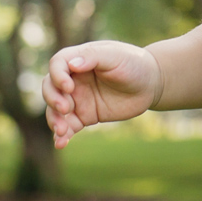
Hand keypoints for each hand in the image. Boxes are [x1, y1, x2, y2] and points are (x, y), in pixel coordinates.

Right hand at [41, 40, 161, 148]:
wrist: (151, 84)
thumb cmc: (134, 63)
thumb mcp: (115, 56)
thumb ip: (93, 57)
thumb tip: (71, 64)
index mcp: (79, 59)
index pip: (57, 64)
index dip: (58, 76)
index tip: (68, 87)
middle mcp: (74, 79)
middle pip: (50, 87)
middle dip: (53, 98)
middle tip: (66, 108)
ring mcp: (78, 98)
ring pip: (55, 109)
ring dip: (54, 119)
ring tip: (62, 131)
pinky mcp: (85, 116)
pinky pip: (68, 126)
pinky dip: (62, 135)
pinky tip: (61, 144)